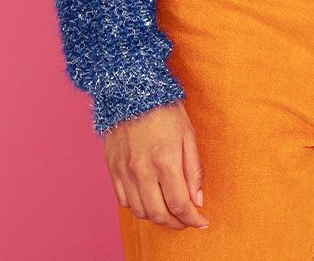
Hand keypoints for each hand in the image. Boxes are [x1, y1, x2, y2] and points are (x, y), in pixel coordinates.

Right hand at [103, 100, 207, 228]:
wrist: (130, 89)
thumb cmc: (163, 109)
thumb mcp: (188, 134)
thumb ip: (194, 170)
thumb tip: (197, 200)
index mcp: (164, 160)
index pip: (179, 204)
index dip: (192, 219)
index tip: (202, 222)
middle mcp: (141, 170)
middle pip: (159, 214)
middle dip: (176, 224)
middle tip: (187, 221)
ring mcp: (123, 171)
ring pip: (140, 211)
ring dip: (157, 217)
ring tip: (170, 212)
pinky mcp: (111, 169)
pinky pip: (123, 201)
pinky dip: (138, 206)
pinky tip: (149, 199)